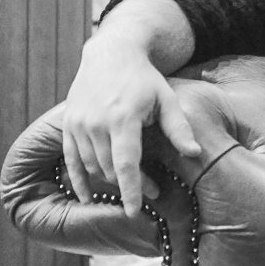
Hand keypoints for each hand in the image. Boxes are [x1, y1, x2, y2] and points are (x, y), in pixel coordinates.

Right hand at [62, 31, 201, 219]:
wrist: (111, 54)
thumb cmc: (144, 78)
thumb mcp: (166, 98)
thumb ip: (179, 128)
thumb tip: (195, 154)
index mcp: (122, 118)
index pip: (125, 164)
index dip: (131, 190)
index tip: (134, 212)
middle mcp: (96, 124)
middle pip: (111, 169)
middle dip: (131, 186)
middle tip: (155, 191)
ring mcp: (79, 124)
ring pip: (93, 167)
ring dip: (111, 182)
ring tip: (132, 187)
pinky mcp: (69, 125)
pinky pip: (71, 160)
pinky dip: (78, 180)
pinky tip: (87, 197)